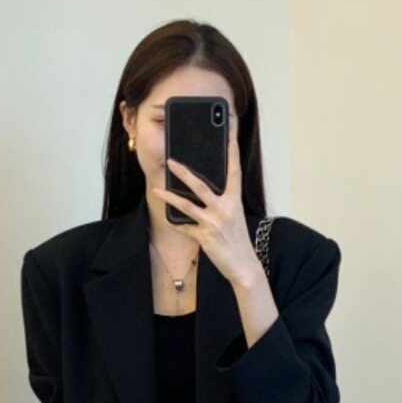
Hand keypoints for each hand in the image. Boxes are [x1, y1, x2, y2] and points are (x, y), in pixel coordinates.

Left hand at [154, 114, 263, 289]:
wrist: (243, 265)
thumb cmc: (238, 240)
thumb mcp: (234, 217)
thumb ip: (222, 203)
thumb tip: (203, 192)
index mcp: (235, 201)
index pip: (234, 172)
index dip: (232, 154)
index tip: (229, 137)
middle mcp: (225, 209)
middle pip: (201, 186)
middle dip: (184, 172)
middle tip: (171, 161)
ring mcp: (214, 223)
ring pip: (187, 205)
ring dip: (170, 196)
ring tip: (157, 189)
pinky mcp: (205, 237)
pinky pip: (185, 227)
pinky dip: (175, 223)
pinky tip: (166, 217)